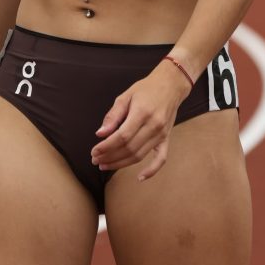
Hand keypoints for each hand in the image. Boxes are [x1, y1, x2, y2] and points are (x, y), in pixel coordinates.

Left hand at [91, 65, 187, 184]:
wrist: (170, 85)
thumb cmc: (146, 89)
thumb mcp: (126, 96)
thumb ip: (113, 115)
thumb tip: (100, 134)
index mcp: (142, 113)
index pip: (122, 136)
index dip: (106, 147)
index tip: (94, 151)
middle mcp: (153, 125)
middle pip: (129, 148)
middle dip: (110, 157)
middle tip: (96, 160)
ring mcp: (161, 134)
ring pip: (139, 155)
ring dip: (121, 163)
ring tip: (106, 165)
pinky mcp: (166, 138)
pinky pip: (161, 159)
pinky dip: (151, 171)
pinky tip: (139, 178)